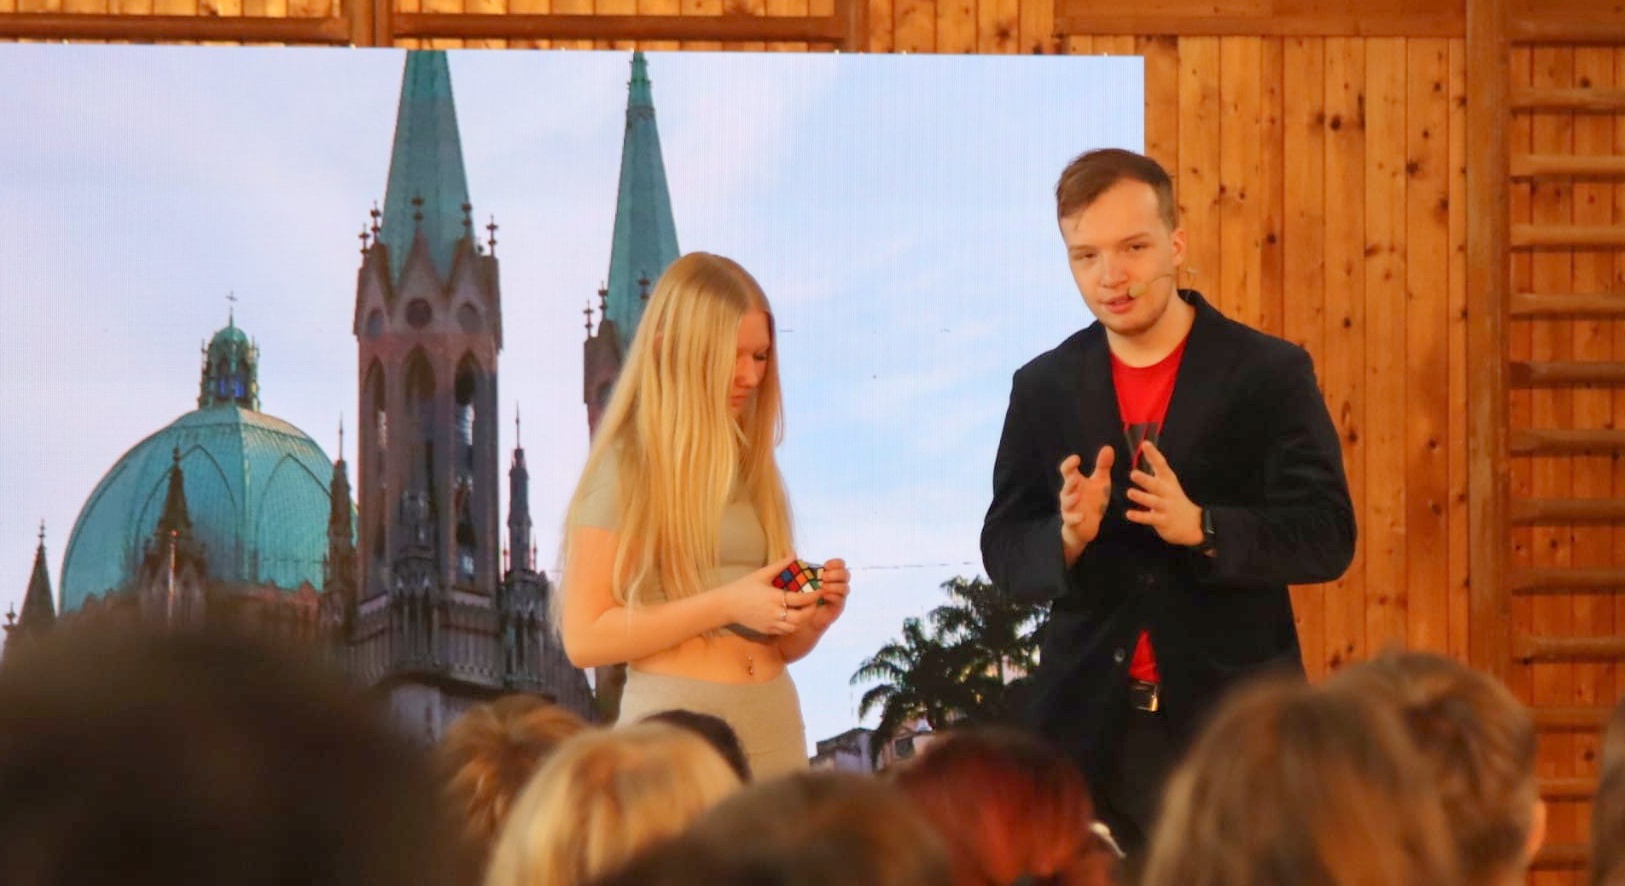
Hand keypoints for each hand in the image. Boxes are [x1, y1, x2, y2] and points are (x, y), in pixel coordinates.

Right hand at [722, 555, 818, 635]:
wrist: (726, 605)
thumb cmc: (743, 587)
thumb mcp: (762, 574)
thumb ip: (780, 565)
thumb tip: (794, 554)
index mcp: (775, 598)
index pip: (802, 599)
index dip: (814, 596)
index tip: (820, 590)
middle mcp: (775, 613)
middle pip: (802, 617)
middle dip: (811, 610)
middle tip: (814, 602)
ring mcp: (771, 624)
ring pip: (795, 627)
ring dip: (803, 619)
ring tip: (805, 609)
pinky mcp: (767, 630)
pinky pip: (785, 631)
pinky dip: (792, 625)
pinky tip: (792, 616)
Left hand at [805, 558, 849, 631]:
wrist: (801, 617)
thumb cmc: (799, 596)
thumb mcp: (798, 580)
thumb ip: (798, 568)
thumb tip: (793, 554)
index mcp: (830, 574)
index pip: (840, 564)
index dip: (835, 563)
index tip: (825, 565)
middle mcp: (837, 584)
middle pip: (846, 574)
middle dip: (836, 574)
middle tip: (824, 577)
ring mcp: (839, 595)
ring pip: (845, 587)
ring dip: (834, 585)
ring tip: (822, 587)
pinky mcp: (838, 606)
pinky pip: (840, 599)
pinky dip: (833, 595)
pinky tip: (824, 595)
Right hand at [1060, 446, 1113, 560]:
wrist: (1087, 525)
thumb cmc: (1092, 500)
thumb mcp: (1100, 482)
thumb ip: (1103, 466)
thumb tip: (1108, 447)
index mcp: (1075, 482)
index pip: (1067, 470)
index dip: (1069, 464)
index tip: (1077, 458)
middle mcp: (1069, 494)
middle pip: (1066, 486)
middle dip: (1070, 482)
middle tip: (1075, 476)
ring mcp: (1069, 508)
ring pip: (1066, 503)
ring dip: (1071, 499)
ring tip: (1078, 495)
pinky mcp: (1072, 521)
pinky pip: (1071, 519)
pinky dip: (1075, 518)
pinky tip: (1082, 516)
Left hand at [1125, 440, 1202, 546]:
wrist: (1193, 523)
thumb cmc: (1174, 499)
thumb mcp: (1168, 483)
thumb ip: (1157, 469)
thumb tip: (1145, 446)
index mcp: (1168, 480)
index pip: (1161, 465)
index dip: (1154, 454)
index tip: (1145, 444)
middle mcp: (1167, 492)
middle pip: (1156, 485)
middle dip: (1145, 479)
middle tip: (1133, 474)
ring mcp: (1166, 507)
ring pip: (1153, 501)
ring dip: (1142, 497)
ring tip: (1130, 493)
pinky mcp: (1164, 521)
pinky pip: (1151, 518)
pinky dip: (1140, 516)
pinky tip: (1129, 514)